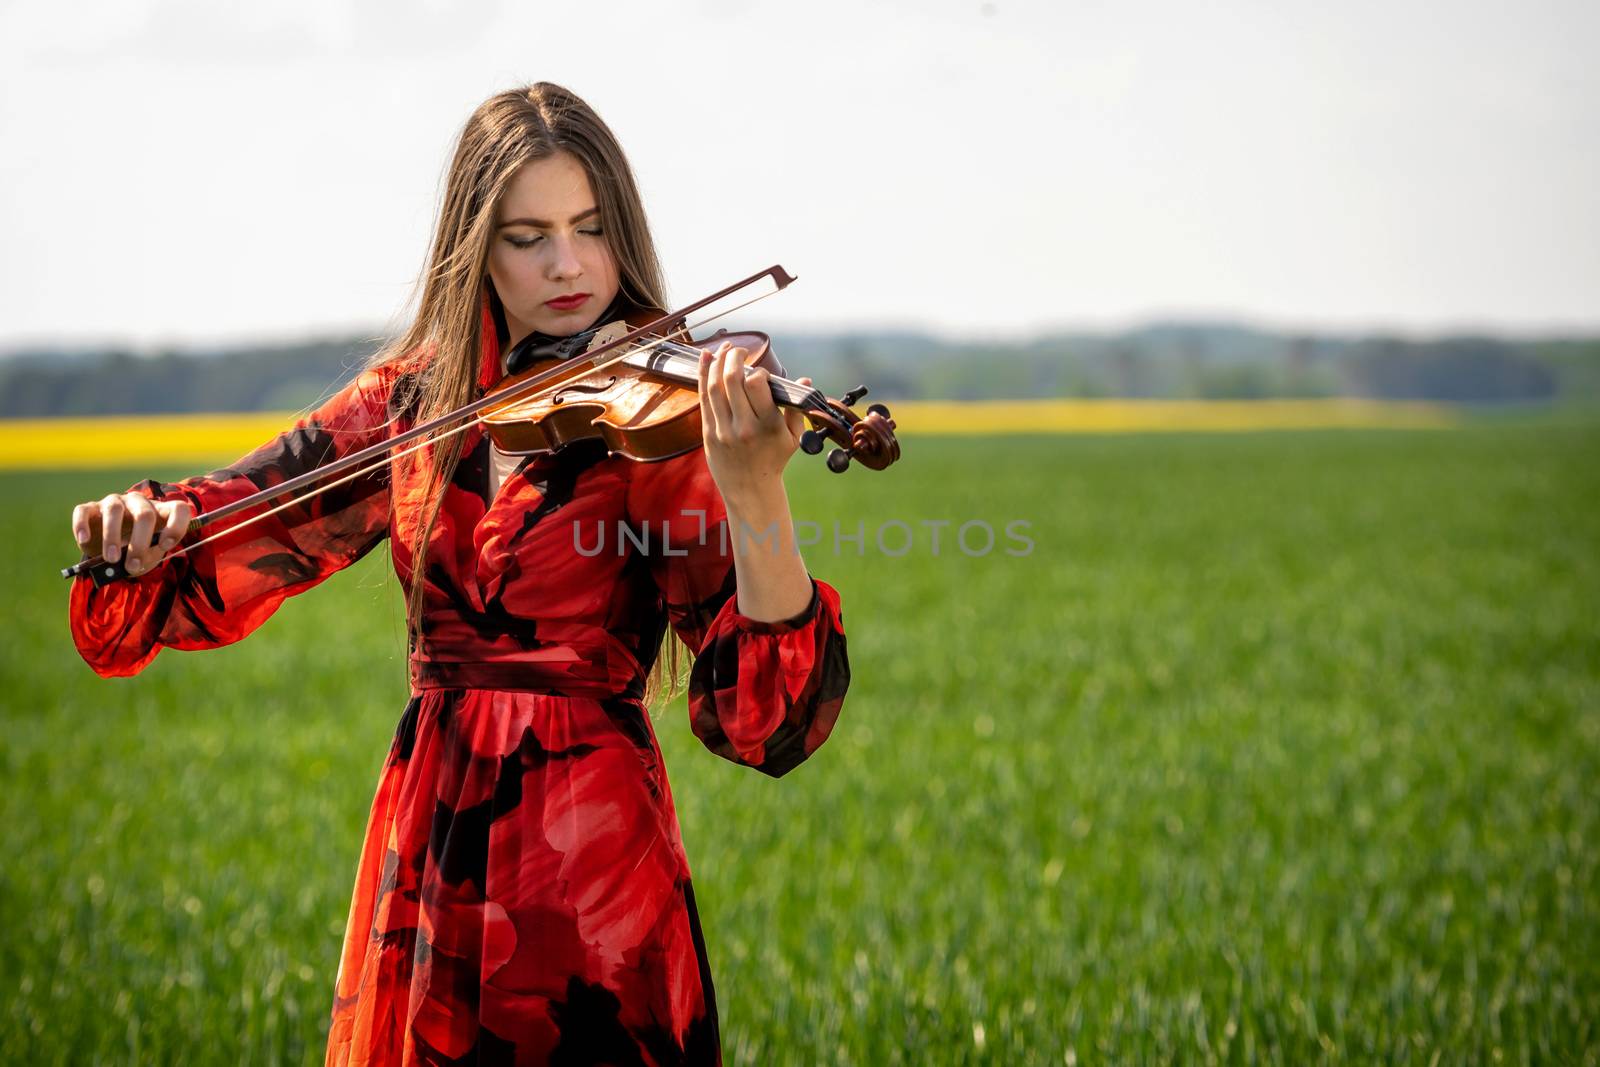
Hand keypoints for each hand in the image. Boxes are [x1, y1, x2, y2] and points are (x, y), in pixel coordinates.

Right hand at [71, 492, 193, 575]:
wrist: (111, 550)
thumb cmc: (136, 551)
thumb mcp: (147, 556)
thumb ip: (146, 557)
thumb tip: (133, 563)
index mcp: (161, 512)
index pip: (179, 509)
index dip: (176, 526)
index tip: (166, 545)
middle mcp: (139, 502)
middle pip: (144, 514)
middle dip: (139, 543)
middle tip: (132, 565)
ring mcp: (114, 502)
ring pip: (114, 511)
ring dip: (112, 536)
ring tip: (111, 559)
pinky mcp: (90, 508)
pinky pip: (83, 511)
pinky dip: (82, 525)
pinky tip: (84, 540)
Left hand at [697, 341, 811, 503]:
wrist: (750, 490)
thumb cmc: (774, 461)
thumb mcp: (793, 438)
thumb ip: (796, 408)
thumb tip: (805, 379)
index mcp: (768, 426)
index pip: (757, 385)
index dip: (758, 372)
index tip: (761, 374)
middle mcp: (744, 427)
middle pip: (733, 380)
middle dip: (734, 357)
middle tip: (739, 350)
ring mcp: (724, 430)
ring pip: (715, 387)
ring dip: (717, 363)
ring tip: (724, 350)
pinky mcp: (709, 433)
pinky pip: (703, 398)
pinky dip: (702, 375)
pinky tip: (706, 358)